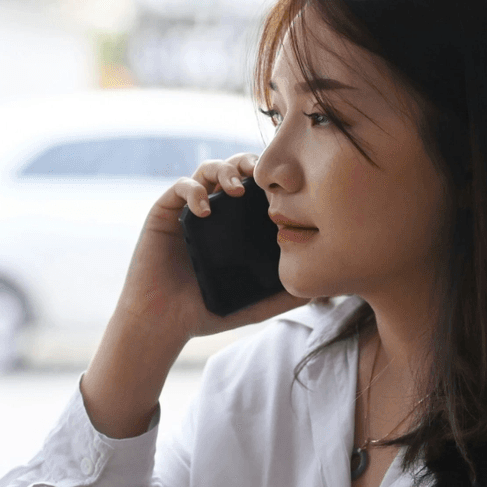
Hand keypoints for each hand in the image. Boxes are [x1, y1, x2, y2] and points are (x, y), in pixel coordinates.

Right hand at [118, 152, 303, 342]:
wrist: (163, 321)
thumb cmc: (206, 311)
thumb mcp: (255, 304)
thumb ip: (284, 296)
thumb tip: (323, 290)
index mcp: (236, 225)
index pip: (257, 188)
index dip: (271, 181)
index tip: (287, 189)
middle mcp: (214, 211)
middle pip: (235, 169)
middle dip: (250, 165)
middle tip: (262, 177)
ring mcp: (189, 209)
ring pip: (209, 167)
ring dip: (225, 170)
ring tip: (236, 189)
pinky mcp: (165, 211)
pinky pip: (180, 186)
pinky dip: (194, 190)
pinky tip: (205, 210)